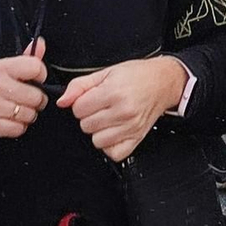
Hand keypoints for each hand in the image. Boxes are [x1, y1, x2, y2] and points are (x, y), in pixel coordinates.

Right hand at [0, 37, 50, 139]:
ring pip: (29, 115)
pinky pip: (18, 129)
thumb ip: (24, 59)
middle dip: (36, 102)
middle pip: (37, 96)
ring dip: (27, 116)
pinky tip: (9, 121)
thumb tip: (42, 44)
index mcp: (1, 67)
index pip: (35, 68)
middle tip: (26, 101)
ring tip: (16, 112)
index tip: (36, 81)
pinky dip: (17, 128)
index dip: (41, 76)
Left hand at [55, 57, 187, 161]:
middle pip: (86, 126)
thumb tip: (63, 101)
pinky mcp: (137, 139)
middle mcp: (123, 111)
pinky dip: (110, 145)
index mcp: (114, 92)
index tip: (91, 98)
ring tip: (108, 118)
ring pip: (97, 141)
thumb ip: (79, 85)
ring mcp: (131, 127)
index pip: (78, 109)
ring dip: (98, 131)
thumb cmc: (137, 75)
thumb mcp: (106, 72)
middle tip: (101, 106)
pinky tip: (113, 131)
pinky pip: (113, 153)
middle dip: (89, 116)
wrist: (163, 82)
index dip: (81, 103)